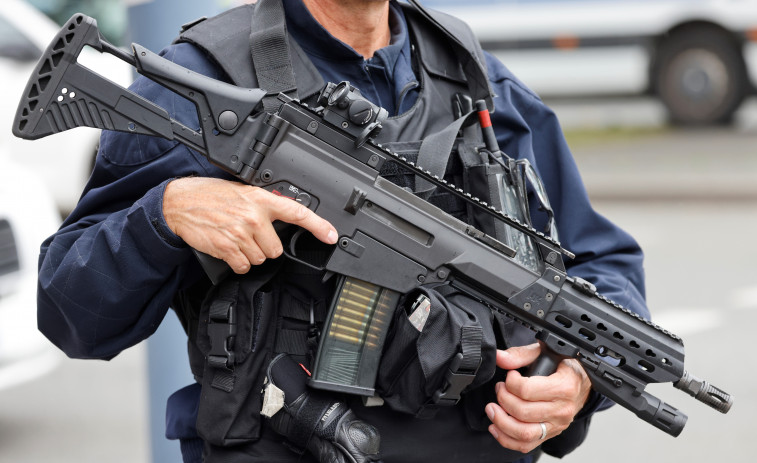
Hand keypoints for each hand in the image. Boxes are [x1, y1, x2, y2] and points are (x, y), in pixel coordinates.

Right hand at [163, 177, 337, 273]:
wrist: (180, 202)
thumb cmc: (211, 196)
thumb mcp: (243, 192)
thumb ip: (264, 204)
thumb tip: (284, 216)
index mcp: (261, 199)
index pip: (297, 212)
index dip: (318, 226)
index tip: (331, 236)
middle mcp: (253, 217)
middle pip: (276, 249)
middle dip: (265, 246)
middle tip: (249, 234)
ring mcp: (240, 234)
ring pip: (260, 259)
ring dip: (250, 254)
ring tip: (236, 238)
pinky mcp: (226, 248)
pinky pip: (243, 266)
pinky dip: (237, 262)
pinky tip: (228, 248)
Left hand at [485, 343, 591, 453]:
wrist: (581, 383)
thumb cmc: (562, 366)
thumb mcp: (544, 353)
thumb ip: (520, 355)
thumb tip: (499, 357)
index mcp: (564, 387)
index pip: (527, 390)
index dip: (511, 382)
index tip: (510, 375)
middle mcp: (562, 409)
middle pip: (522, 412)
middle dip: (503, 399)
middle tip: (500, 388)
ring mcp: (556, 425)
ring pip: (524, 433)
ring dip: (501, 421)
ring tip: (492, 409)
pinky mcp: (549, 434)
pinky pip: (526, 445)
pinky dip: (506, 439)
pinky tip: (496, 426)